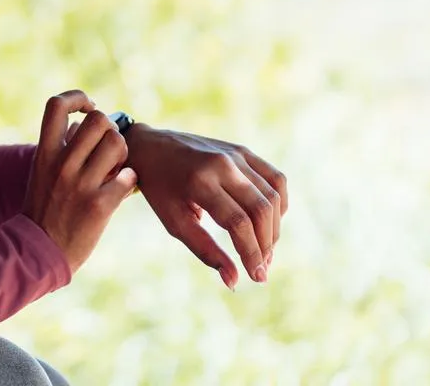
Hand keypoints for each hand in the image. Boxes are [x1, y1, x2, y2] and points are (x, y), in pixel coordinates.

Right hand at [22, 91, 138, 272]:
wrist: (39, 251)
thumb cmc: (45, 207)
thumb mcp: (43, 171)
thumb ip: (61, 145)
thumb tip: (81, 123)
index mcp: (45, 152)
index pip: (56, 105)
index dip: (77, 98)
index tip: (88, 109)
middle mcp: (62, 164)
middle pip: (98, 120)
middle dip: (110, 129)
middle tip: (107, 146)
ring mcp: (80, 184)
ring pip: (117, 144)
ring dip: (122, 153)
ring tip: (116, 167)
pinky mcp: (99, 206)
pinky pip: (127, 177)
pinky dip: (129, 179)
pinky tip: (120, 187)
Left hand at [125, 124, 287, 288]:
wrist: (150, 147)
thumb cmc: (160, 190)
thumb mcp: (174, 221)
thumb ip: (205, 250)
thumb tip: (234, 281)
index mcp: (200, 181)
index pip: (238, 223)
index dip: (252, 253)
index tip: (257, 277)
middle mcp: (222, 164)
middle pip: (261, 210)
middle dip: (266, 245)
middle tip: (261, 268)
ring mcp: (236, 154)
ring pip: (273, 196)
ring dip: (275, 228)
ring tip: (264, 251)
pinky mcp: (243, 151)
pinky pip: (275, 179)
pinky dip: (278, 204)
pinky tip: (268, 223)